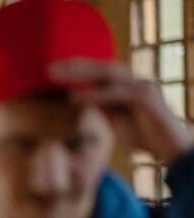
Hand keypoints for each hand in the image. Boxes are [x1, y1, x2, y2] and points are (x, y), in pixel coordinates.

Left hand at [50, 59, 193, 164]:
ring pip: (108, 74)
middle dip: (75, 66)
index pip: (99, 72)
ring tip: (58, 77)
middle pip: (102, 67)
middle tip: (49, 69)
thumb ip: (101, 107)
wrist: (170, 148)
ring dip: (81, 74)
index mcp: (128, 85)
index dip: (76, 69)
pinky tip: (75, 98)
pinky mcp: (146, 97)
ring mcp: (142, 86)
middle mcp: (135, 81)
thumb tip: (79, 98)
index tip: (52, 72)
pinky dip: (95, 95)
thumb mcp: (116, 120)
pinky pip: (117, 93)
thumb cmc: (145, 136)